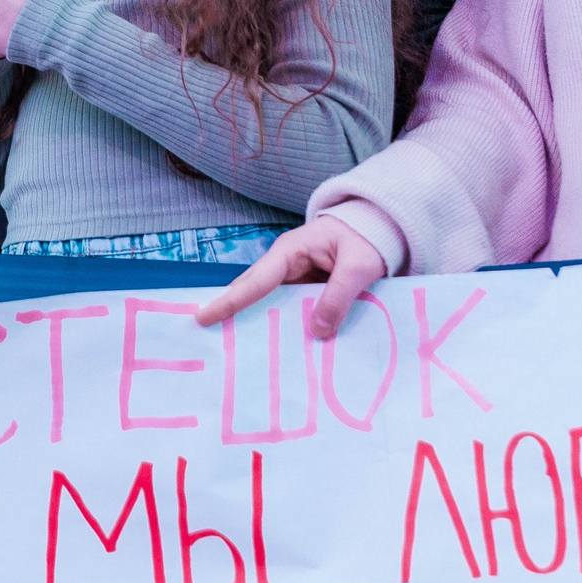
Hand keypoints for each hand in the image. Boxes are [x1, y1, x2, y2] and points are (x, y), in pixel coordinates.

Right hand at [193, 216, 387, 338]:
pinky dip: (282, 327)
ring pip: (268, 304)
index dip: (230, 301)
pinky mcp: (304, 290)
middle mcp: (284, 265)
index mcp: (290, 252)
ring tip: (237, 354)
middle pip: (252, 293)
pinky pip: (287, 310)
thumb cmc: (366, 239)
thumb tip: (317, 331)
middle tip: (209, 341)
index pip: (256, 280)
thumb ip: (339, 295)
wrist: (378, 228)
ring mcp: (293, 278)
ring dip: (258, 325)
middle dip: (231, 314)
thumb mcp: (359, 265)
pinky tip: (279, 350)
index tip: (204, 317)